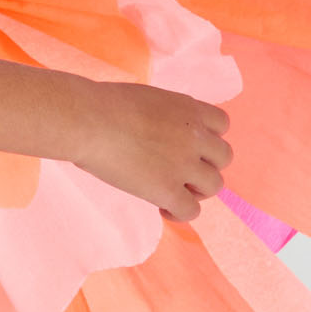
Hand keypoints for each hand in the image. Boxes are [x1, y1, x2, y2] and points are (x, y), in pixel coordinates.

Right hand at [68, 80, 231, 221]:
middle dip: (205, 165)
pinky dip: (180, 213)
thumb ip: (166, 115)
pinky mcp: (168, 190)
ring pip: (214, 185)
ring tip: (172, 191)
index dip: (207, 138)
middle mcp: (194, 135)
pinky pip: (191, 211)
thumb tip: (160, 133)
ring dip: (196, 190)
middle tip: (180, 171)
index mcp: (189, 109)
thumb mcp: (147, 99)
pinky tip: (161, 206)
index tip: (187, 145)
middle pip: (223, 157)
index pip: (222, 125)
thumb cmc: (102, 105)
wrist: (87, 120)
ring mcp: (184, 164)